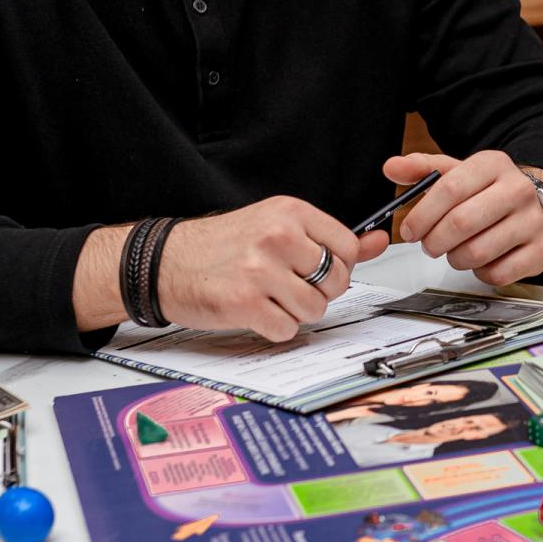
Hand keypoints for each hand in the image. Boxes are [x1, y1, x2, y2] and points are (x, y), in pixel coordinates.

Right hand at [156, 197, 388, 341]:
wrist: (165, 261)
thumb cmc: (222, 246)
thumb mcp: (276, 226)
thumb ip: (328, 237)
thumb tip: (378, 241)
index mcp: (290, 212)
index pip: (347, 247)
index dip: (338, 266)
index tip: (318, 270)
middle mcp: (278, 237)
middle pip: (335, 281)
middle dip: (319, 292)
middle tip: (289, 286)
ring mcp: (260, 270)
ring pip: (315, 308)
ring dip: (297, 312)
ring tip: (271, 298)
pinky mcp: (244, 303)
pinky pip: (287, 329)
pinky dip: (275, 328)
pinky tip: (256, 312)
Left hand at [387, 151, 542, 285]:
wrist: (536, 205)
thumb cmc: (489, 192)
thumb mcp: (458, 173)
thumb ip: (423, 169)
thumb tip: (392, 167)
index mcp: (494, 165)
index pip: (450, 188)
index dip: (422, 214)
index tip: (409, 230)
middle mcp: (518, 190)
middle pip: (461, 222)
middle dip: (435, 241)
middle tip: (429, 245)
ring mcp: (533, 221)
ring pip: (477, 252)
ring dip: (455, 258)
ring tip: (454, 251)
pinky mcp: (541, 251)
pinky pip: (498, 273)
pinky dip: (481, 272)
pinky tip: (481, 260)